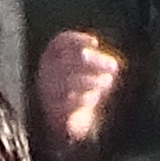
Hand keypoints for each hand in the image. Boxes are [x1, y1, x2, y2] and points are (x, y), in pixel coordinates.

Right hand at [33, 25, 127, 146]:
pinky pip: (68, 103)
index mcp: (50, 58)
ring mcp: (48, 92)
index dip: (76, 40)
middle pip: (68, 61)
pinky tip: (94, 97)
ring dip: (92, 81)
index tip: (95, 42)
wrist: (68, 120)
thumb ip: (98, 63)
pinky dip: (84, 98)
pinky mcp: (55, 112)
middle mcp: (45, 73)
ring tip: (108, 81)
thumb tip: (112, 65)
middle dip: (93, 61)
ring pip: (69, 83)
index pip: (59, 43)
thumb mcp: (88, 71)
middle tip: (113, 66)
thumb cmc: (80, 88)